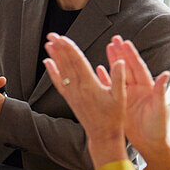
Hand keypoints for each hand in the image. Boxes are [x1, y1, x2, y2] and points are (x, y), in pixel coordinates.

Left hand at [42, 33, 126, 168]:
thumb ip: (119, 78)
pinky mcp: (70, 99)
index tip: (63, 37)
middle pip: (67, 64)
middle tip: (52, 34)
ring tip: (48, 44)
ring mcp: (72, 94)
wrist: (102, 135)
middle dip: (59, 48)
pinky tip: (48, 63)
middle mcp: (78, 88)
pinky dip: (52, 72)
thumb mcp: (121, 97)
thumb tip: (121, 61)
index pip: (78, 62)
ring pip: (61, 71)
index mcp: (90, 85)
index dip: (70, 49)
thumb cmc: (114, 117)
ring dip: (54, 56)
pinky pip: (58, 83)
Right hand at [105, 36, 169, 169]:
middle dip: (121, 53)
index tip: (125, 42)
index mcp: (148, 88)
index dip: (131, 55)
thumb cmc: (158, 128)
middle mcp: (138, 88)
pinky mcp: (121, 103)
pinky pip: (112, 87)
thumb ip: (160, 91)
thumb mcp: (159, 109)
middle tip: (114, 39)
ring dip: (113, 61)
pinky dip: (105, 78)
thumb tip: (165, 74)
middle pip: (128, 67)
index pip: (138, 68)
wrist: (151, 144)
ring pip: (119, 74)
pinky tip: (98, 69)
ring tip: (107, 48)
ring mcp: (128, 95)